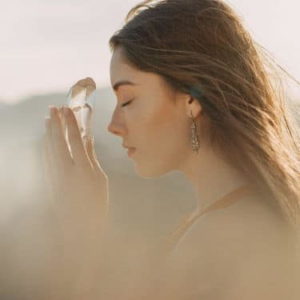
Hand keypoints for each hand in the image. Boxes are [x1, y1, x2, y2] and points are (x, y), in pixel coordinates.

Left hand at [43, 106, 108, 240]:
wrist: (79, 228)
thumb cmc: (96, 203)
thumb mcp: (99, 179)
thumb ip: (91, 157)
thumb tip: (87, 139)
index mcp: (83, 170)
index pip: (75, 140)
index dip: (71, 123)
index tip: (68, 109)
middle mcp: (66, 171)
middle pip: (57, 141)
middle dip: (55, 122)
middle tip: (54, 108)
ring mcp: (54, 177)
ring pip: (48, 148)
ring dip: (48, 132)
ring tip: (48, 118)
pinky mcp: (48, 182)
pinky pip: (45, 158)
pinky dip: (45, 145)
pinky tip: (45, 138)